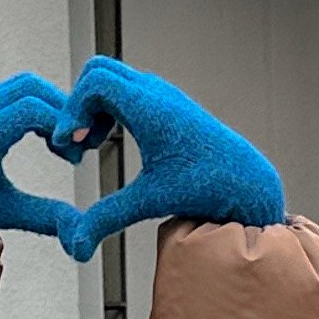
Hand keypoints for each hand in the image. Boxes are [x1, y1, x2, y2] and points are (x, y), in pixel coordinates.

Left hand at [0, 73, 78, 267]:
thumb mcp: (6, 215)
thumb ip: (48, 218)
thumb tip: (85, 233)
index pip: (32, 109)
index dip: (64, 126)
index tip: (77, 155)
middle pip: (32, 87)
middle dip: (63, 111)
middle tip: (77, 145)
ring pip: (23, 85)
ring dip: (50, 107)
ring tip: (62, 146)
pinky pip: (10, 93)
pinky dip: (34, 108)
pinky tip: (46, 139)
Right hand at [49, 56, 285, 261]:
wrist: (246, 180)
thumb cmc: (207, 186)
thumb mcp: (149, 202)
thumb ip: (106, 219)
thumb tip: (75, 247)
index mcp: (149, 108)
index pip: (94, 82)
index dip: (72, 110)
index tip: (72, 146)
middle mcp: (154, 93)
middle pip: (96, 71)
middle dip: (77, 104)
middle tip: (79, 144)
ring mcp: (160, 95)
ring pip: (109, 79)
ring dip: (92, 108)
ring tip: (91, 146)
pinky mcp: (163, 104)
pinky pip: (123, 90)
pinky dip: (107, 110)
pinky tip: (109, 143)